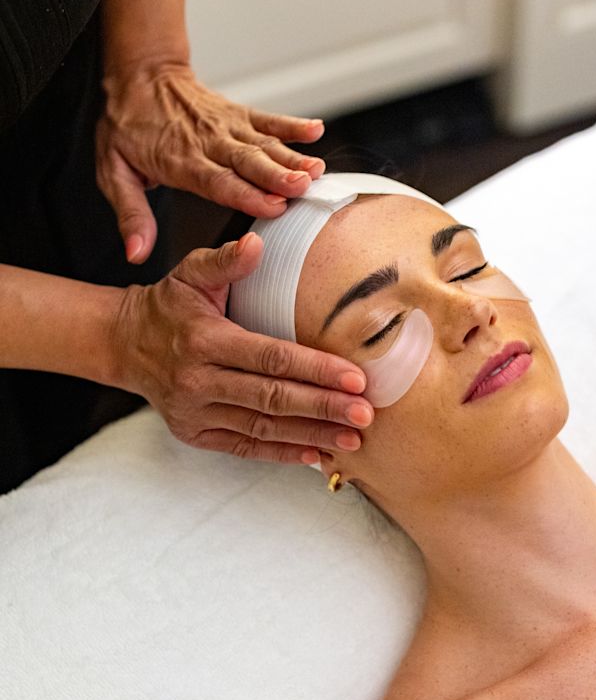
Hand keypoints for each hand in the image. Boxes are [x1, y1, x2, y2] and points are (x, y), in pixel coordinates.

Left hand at [96, 61, 325, 264]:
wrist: (139, 76)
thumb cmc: (127, 127)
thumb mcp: (111, 172)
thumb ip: (130, 215)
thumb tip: (137, 252)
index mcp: (180, 160)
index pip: (218, 181)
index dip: (246, 193)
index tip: (272, 206)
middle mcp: (208, 142)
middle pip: (248, 162)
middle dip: (278, 176)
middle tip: (303, 188)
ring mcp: (226, 127)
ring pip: (264, 144)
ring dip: (292, 157)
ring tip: (316, 169)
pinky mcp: (239, 115)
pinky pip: (268, 119)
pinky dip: (292, 124)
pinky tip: (315, 130)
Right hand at [112, 233, 373, 464]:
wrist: (125, 345)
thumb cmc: (169, 306)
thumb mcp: (190, 274)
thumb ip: (226, 261)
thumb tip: (255, 245)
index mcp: (204, 340)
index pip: (270, 358)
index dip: (315, 370)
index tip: (356, 378)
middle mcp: (198, 382)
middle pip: (272, 398)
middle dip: (324, 408)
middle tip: (366, 414)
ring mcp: (195, 413)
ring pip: (263, 428)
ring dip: (311, 436)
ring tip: (353, 440)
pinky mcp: (195, 435)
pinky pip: (245, 448)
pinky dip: (282, 453)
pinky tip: (316, 455)